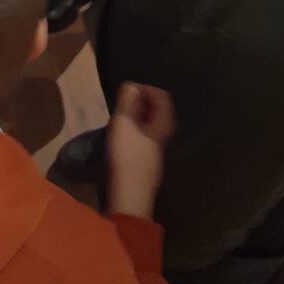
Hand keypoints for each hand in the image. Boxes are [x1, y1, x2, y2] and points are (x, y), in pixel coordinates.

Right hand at [107, 82, 174, 218]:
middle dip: (141, 103)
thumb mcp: (123, 123)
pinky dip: (134, 134)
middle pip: (158, 113)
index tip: (129, 89)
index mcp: (162, 126)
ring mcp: (156, 155)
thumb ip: (127, 102)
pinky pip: (144, 141)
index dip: (147, 88)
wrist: (129, 198)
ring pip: (151, 129)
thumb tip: (133, 86)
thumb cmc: (126, 156)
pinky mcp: (146, 167)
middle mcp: (163, 139)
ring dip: (137, 119)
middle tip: (124, 102)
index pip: (162, 98)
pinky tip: (120, 140)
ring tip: (119, 119)